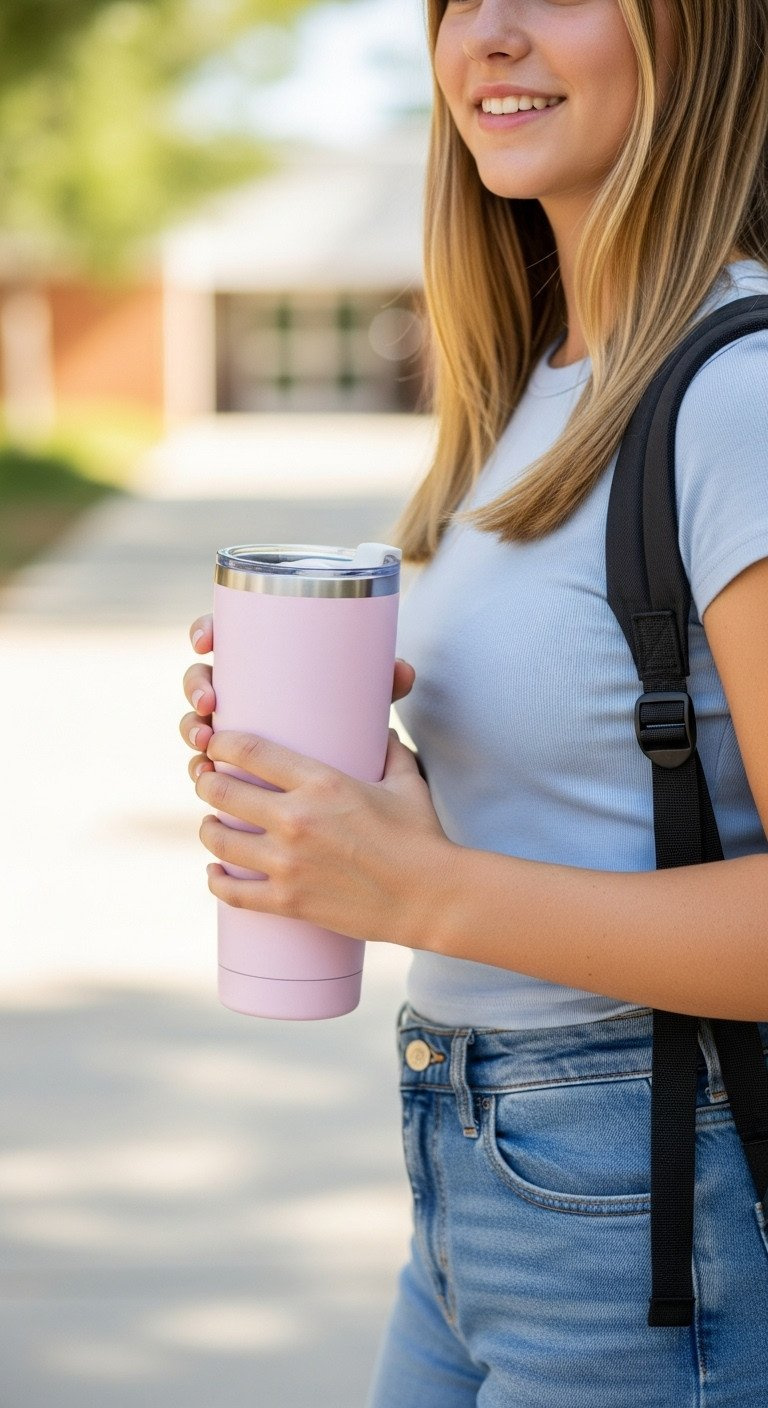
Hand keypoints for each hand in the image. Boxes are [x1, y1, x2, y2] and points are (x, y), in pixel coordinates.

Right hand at [180, 612, 417, 781]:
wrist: (357, 768)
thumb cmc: (352, 714)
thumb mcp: (365, 696)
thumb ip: (382, 682)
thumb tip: (402, 672)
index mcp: (264, 659)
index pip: (224, 633)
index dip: (204, 631)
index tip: (205, 641)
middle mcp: (242, 688)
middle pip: (202, 677)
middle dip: (195, 687)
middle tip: (210, 703)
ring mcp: (234, 725)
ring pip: (199, 720)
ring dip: (190, 728)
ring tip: (204, 743)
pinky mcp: (233, 759)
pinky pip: (205, 759)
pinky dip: (198, 764)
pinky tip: (200, 772)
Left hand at [193, 728, 451, 947]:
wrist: (430, 897)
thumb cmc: (422, 836)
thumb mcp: (406, 782)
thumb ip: (389, 751)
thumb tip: (383, 731)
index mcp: (321, 783)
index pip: (249, 751)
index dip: (221, 742)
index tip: (216, 742)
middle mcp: (295, 819)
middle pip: (221, 791)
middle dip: (207, 781)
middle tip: (208, 780)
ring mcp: (288, 863)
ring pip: (219, 840)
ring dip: (208, 828)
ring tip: (212, 824)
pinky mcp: (288, 901)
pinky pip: (232, 892)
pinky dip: (216, 880)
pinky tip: (214, 871)